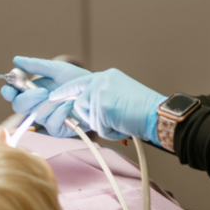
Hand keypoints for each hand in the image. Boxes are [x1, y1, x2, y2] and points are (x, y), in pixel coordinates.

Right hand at [0, 56, 90, 137]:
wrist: (97, 92)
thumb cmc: (78, 80)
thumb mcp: (58, 69)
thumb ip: (37, 65)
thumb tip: (16, 59)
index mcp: (33, 91)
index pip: (13, 94)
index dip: (8, 91)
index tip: (9, 87)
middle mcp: (36, 105)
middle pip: (19, 107)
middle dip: (29, 98)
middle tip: (43, 91)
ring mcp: (46, 118)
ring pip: (36, 115)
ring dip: (51, 104)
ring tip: (66, 96)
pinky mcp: (57, 129)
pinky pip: (51, 124)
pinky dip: (61, 112)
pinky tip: (70, 105)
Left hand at [49, 68, 166, 143]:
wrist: (158, 114)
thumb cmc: (144, 109)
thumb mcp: (120, 94)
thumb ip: (102, 97)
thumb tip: (86, 109)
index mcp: (106, 76)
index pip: (79, 82)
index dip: (64, 92)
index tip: (51, 97)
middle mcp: (102, 80)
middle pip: (80, 104)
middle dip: (92, 118)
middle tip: (114, 119)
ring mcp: (101, 92)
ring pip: (88, 118)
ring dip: (104, 126)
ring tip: (122, 121)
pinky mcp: (103, 106)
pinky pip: (99, 128)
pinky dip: (111, 133)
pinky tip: (124, 125)